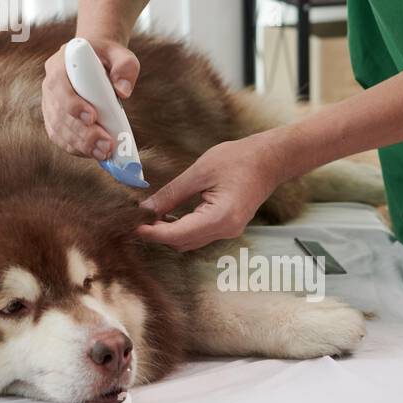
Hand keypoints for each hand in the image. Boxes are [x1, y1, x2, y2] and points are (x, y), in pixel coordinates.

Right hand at [41, 37, 139, 158]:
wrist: (93, 57)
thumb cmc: (107, 55)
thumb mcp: (120, 54)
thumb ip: (125, 66)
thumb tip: (124, 91)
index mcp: (60, 64)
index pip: (60, 85)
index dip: (73, 104)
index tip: (92, 117)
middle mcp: (49, 84)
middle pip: (59, 113)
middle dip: (82, 133)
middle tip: (106, 145)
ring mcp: (49, 102)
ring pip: (58, 129)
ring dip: (80, 145)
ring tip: (103, 153)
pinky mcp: (53, 117)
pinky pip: (59, 137)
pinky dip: (75, 148)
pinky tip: (93, 153)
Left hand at [136, 134, 288, 250]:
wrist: (269, 159)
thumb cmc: (238, 159)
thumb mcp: (199, 172)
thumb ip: (172, 193)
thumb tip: (146, 209)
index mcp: (220, 217)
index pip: (178, 234)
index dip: (153, 232)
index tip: (133, 226)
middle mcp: (226, 230)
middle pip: (182, 242)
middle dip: (158, 234)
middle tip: (137, 218)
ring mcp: (229, 231)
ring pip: (190, 242)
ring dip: (169, 233)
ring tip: (150, 216)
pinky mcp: (228, 226)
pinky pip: (199, 235)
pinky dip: (181, 229)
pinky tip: (169, 215)